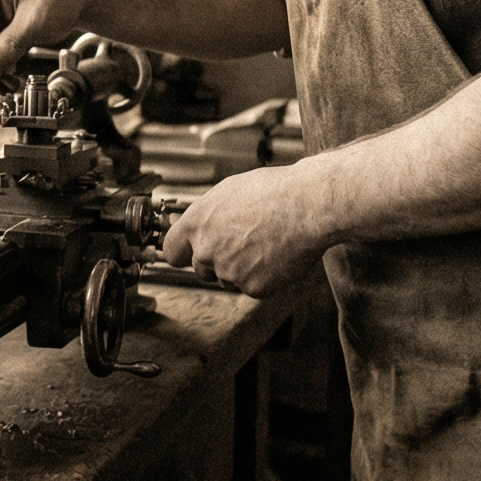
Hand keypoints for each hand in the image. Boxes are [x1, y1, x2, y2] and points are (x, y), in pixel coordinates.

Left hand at [159, 168, 327, 295]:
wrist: (308, 206)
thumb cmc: (274, 192)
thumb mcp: (230, 192)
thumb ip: (209, 214)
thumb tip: (204, 225)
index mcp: (197, 223)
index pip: (172, 250)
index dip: (182, 253)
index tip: (188, 255)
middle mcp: (207, 250)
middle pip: (201, 269)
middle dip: (217, 262)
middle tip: (243, 245)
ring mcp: (229, 271)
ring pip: (229, 279)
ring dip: (242, 270)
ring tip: (266, 244)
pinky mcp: (253, 288)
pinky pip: (254, 288)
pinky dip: (265, 278)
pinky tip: (278, 256)